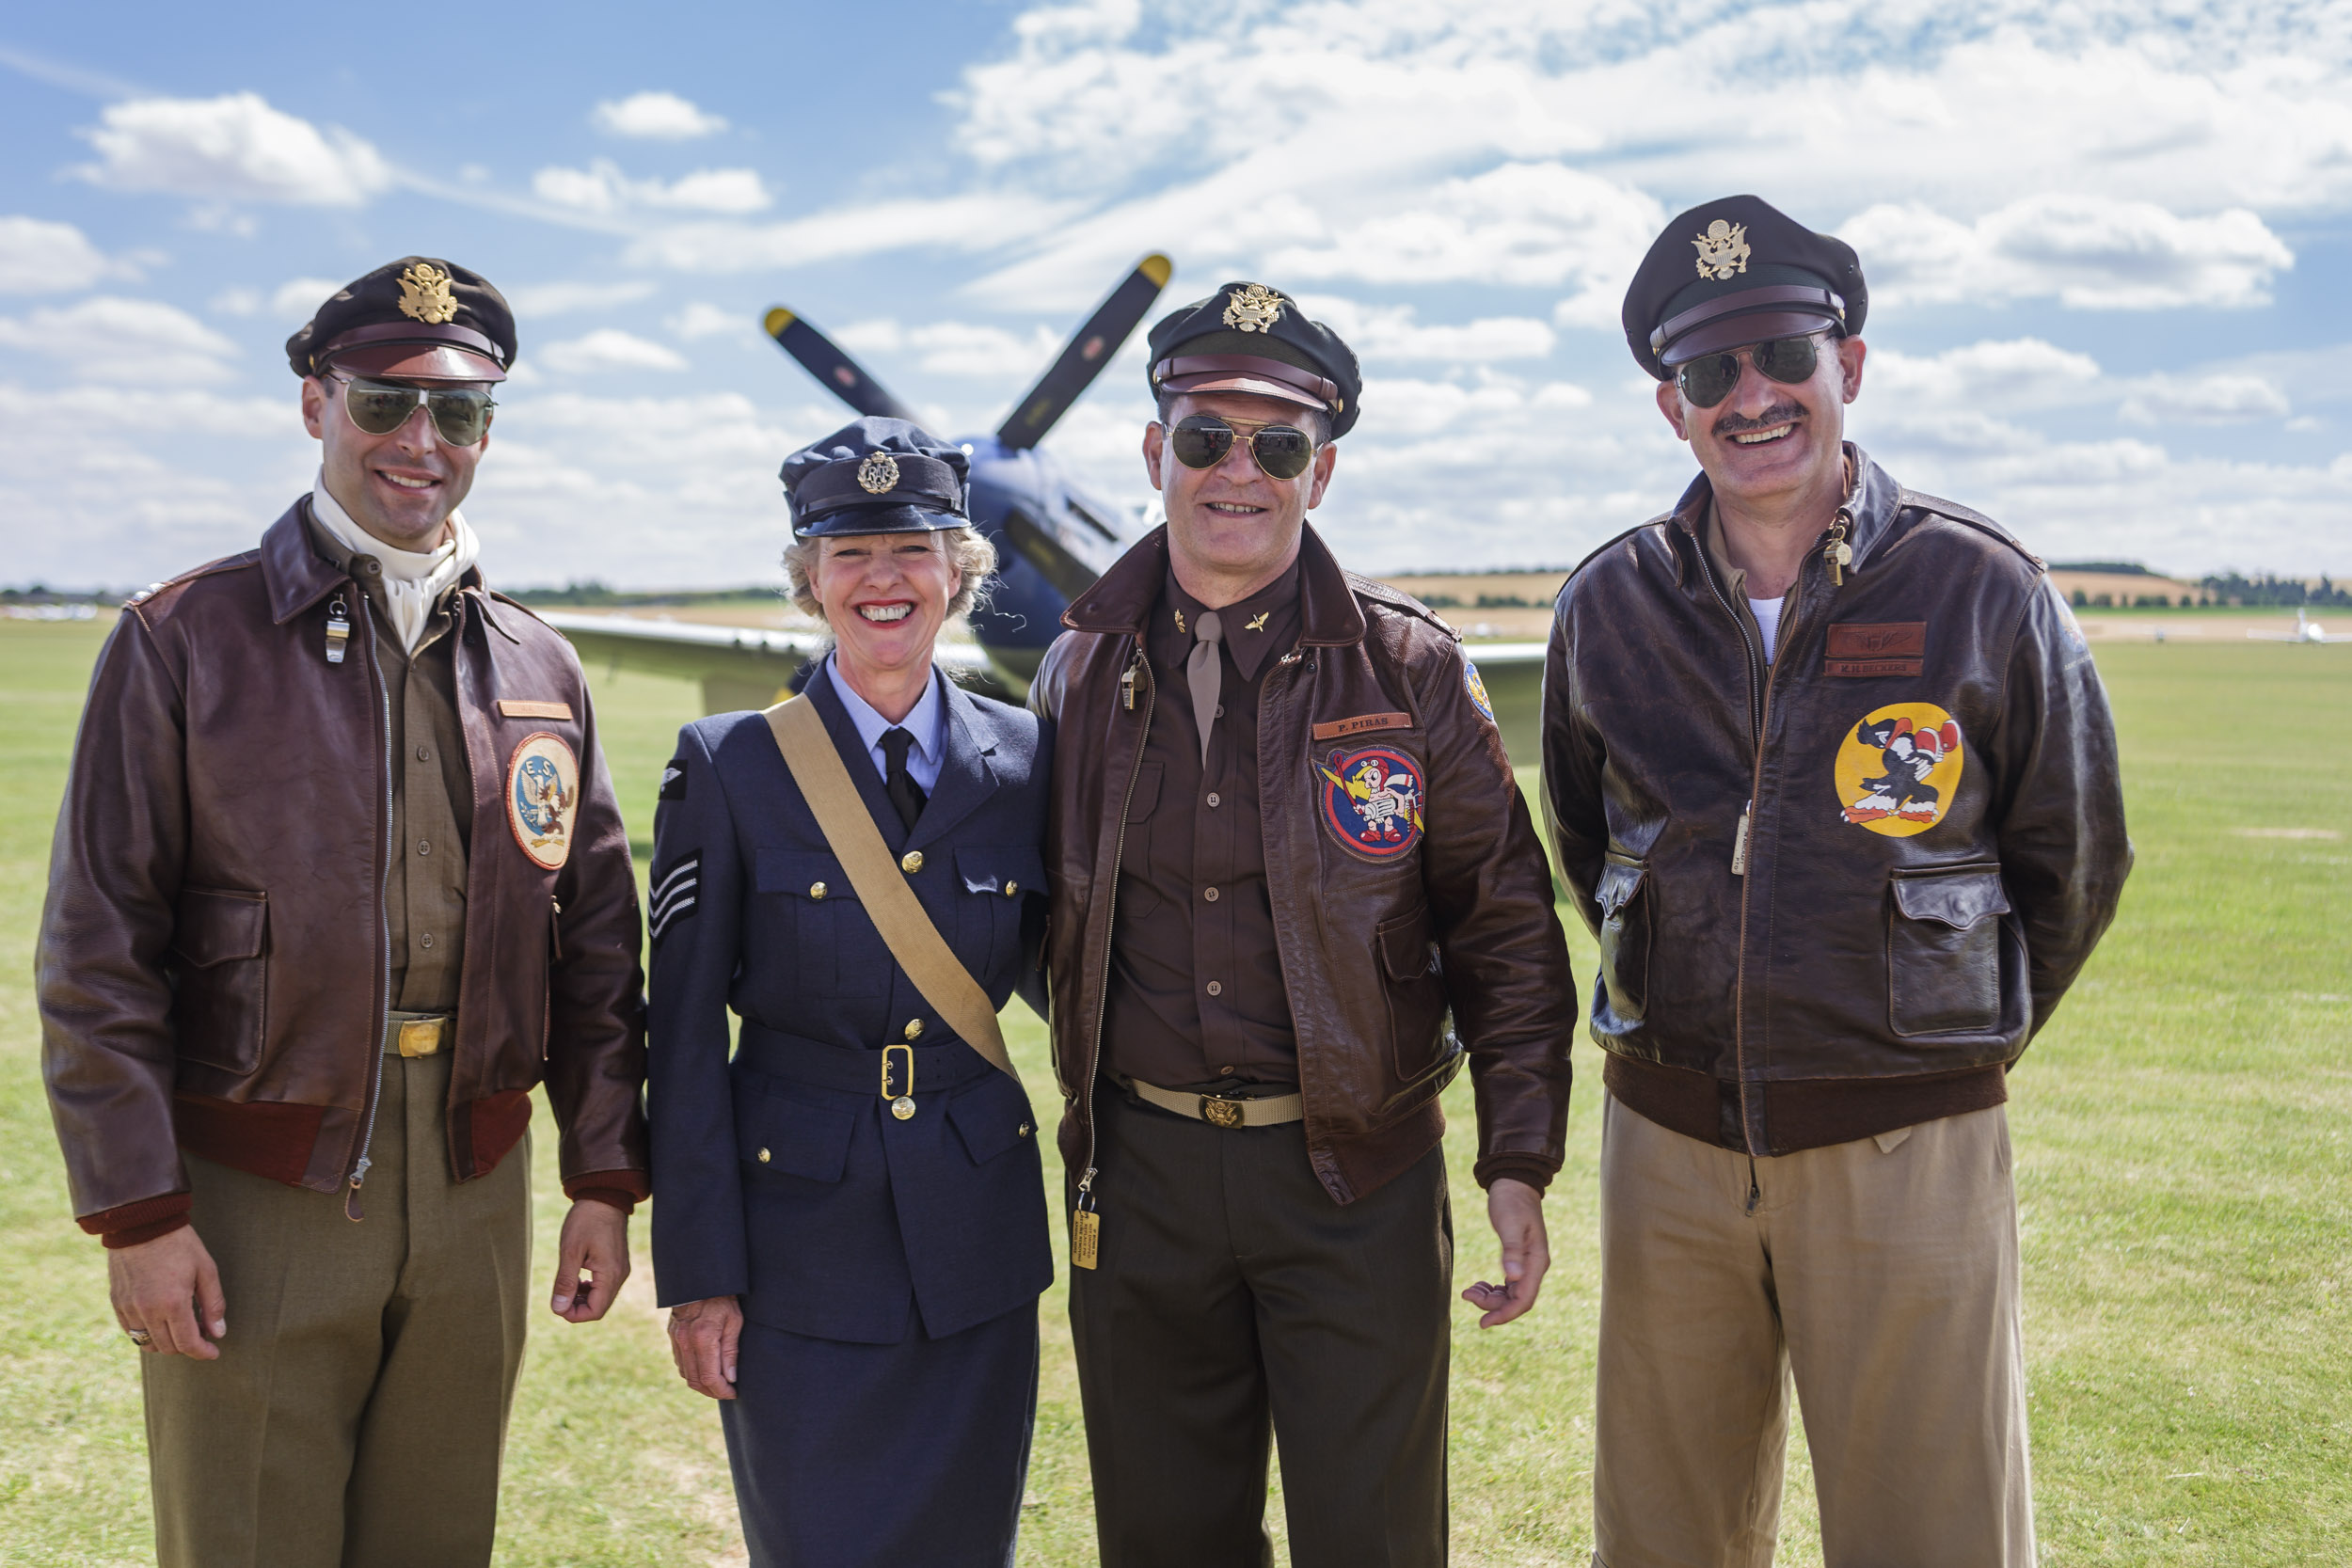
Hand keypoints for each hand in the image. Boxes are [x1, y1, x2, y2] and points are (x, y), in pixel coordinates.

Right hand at [109, 1226, 225, 1358]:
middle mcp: (147, 1311)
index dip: (203, 1352)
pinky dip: (146, 1334)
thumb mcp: (206, 1269)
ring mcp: (128, 1308)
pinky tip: (160, 1322)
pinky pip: (130, 1331)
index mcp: (172, 1303)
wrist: (142, 1223)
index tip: (213, 1352)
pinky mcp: (116, 1303)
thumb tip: (218, 1333)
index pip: (187, 1343)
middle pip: (168, 1347)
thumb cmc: (179, 1244)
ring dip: (166, 1343)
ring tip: (181, 1329)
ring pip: (147, 1343)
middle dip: (187, 1347)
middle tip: (201, 1335)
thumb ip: (213, 1304)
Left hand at [549, 1199, 630, 1322]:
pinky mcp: (617, 1263)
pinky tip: (577, 1278)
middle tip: (558, 1296)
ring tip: (566, 1286)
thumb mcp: (570, 1251)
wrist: (604, 1196)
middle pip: (599, 1306)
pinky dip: (589, 1288)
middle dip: (577, 1308)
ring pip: (602, 1297)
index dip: (574, 1315)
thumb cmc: (586, 1220)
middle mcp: (620, 1275)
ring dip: (582, 1298)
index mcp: (610, 1274)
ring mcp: (620, 1269)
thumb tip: (558, 1309)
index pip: (596, 1311)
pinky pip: (604, 1285)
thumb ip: (566, 1282)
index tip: (557, 1305)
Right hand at [667, 1296, 742, 1399]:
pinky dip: (692, 1372)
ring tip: (718, 1384)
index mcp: (703, 1338)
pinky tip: (705, 1370)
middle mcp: (686, 1342)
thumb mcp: (735, 1322)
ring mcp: (676, 1340)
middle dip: (712, 1391)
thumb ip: (731, 1352)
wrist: (700, 1281)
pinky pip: (680, 1363)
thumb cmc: (723, 1299)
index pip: (710, 1377)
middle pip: (696, 1381)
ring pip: (686, 1374)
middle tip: (726, 1392)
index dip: (722, 1390)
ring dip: (701, 1384)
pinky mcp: (672, 1337)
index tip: (733, 1392)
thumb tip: (731, 1378)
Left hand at [1460, 1177, 1548, 1327]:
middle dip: (1492, 1305)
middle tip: (1467, 1296)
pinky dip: (1493, 1290)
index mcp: (1536, 1262)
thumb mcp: (1509, 1225)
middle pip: (1516, 1300)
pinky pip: (1507, 1286)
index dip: (1505, 1314)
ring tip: (1469, 1291)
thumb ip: (1511, 1251)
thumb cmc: (1512, 1202)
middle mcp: (1534, 1267)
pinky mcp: (1518, 1261)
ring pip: (1510, 1294)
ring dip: (1490, 1298)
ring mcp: (1527, 1265)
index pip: (1524, 1299)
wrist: (1514, 1185)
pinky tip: (1478, 1286)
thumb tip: (1513, 1277)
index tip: (1483, 1322)